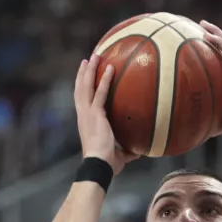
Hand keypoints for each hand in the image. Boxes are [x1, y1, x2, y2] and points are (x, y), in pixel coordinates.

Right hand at [74, 54, 138, 174]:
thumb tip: (141, 150)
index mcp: (86, 123)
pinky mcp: (94, 113)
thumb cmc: (107, 164)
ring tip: (94, 56)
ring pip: (85, 86)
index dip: (82, 89)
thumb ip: (128, 150)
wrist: (99, 165)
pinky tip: (110, 68)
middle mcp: (83, 115)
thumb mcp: (119, 155)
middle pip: (80, 89)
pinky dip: (104, 79)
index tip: (84, 78)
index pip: (82, 102)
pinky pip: (100, 92)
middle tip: (87, 60)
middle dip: (83, 74)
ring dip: (90, 70)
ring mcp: (87, 113)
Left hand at [198, 20, 221, 135]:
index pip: (221, 60)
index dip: (212, 50)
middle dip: (213, 35)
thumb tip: (190, 130)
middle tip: (200, 27)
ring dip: (215, 33)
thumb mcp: (219, 118)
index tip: (199, 43)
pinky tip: (208, 35)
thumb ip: (206, 118)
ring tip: (203, 23)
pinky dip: (219, 41)